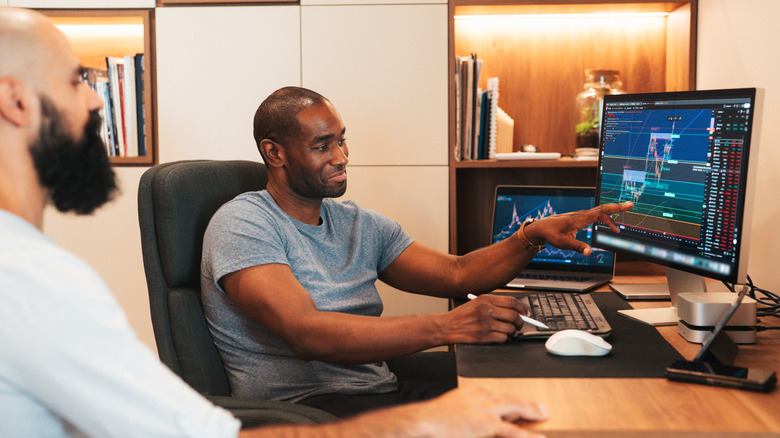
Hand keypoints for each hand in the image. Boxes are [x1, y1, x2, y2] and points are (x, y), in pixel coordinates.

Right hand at [411, 386, 547, 437]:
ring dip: (530, 411)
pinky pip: (511, 430)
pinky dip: (526, 434)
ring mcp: (484, 409)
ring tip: (543, 415)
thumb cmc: (432, 420)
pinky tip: (537, 436)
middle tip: (540, 408)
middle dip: (525, 404)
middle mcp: (479, 397)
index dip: (509, 404)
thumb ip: (466, 415)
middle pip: (508, 399)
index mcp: (470, 393)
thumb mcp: (451, 413)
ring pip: (514, 407)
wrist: (423, 422)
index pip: (496, 396)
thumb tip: (473, 423)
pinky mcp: (485, 423)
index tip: (517, 408)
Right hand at [443, 294, 528, 343]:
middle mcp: (486, 310)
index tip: (526, 313)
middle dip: (520, 322)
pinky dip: (504, 338)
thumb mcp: (476, 303)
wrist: (446, 326)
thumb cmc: (461, 315)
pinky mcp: (483, 336)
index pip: (511, 302)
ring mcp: (485, 324)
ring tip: (509, 331)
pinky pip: (503, 338)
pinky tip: (500, 336)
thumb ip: (493, 304)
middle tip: (520, 324)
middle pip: (514, 316)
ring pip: (510, 328)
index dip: (522, 308)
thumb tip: (513, 309)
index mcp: (485, 299)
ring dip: (513, 332)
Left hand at [524, 202, 632, 255]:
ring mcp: (582, 215)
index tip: (616, 230)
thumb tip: (589, 252)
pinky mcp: (581, 217)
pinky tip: (610, 216)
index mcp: (579, 219)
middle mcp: (582, 214)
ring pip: (599, 209)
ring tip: (626, 207)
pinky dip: (606, 213)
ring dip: (613, 208)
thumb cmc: (552, 234)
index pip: (598, 214)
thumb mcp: (564, 243)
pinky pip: (596, 213)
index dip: (609, 220)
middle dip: (617, 207)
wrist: (542, 227)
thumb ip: (577, 247)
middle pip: (602, 208)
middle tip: (631, 204)